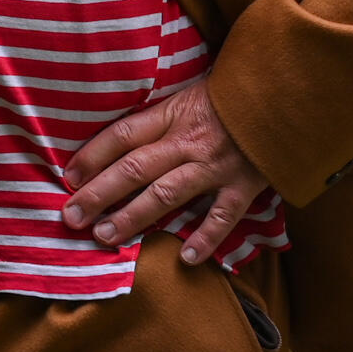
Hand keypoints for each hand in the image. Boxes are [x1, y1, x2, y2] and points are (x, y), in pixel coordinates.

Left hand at [61, 76, 269, 264]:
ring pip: (167, 194)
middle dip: (99, 194)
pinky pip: (222, 216)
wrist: (284, 97)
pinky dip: (205, 238)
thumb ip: (158, 118)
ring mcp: (215, 166)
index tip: (68, 179)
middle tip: (72, 217)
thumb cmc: (228, 97)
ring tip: (105, 236)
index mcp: (171, 115)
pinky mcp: (244, 186)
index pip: (122, 135)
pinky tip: (185, 258)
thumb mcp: (187, 94)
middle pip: (135, 168)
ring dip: (134, 217)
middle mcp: (188, 142)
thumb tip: (119, 140)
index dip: (92, 157)